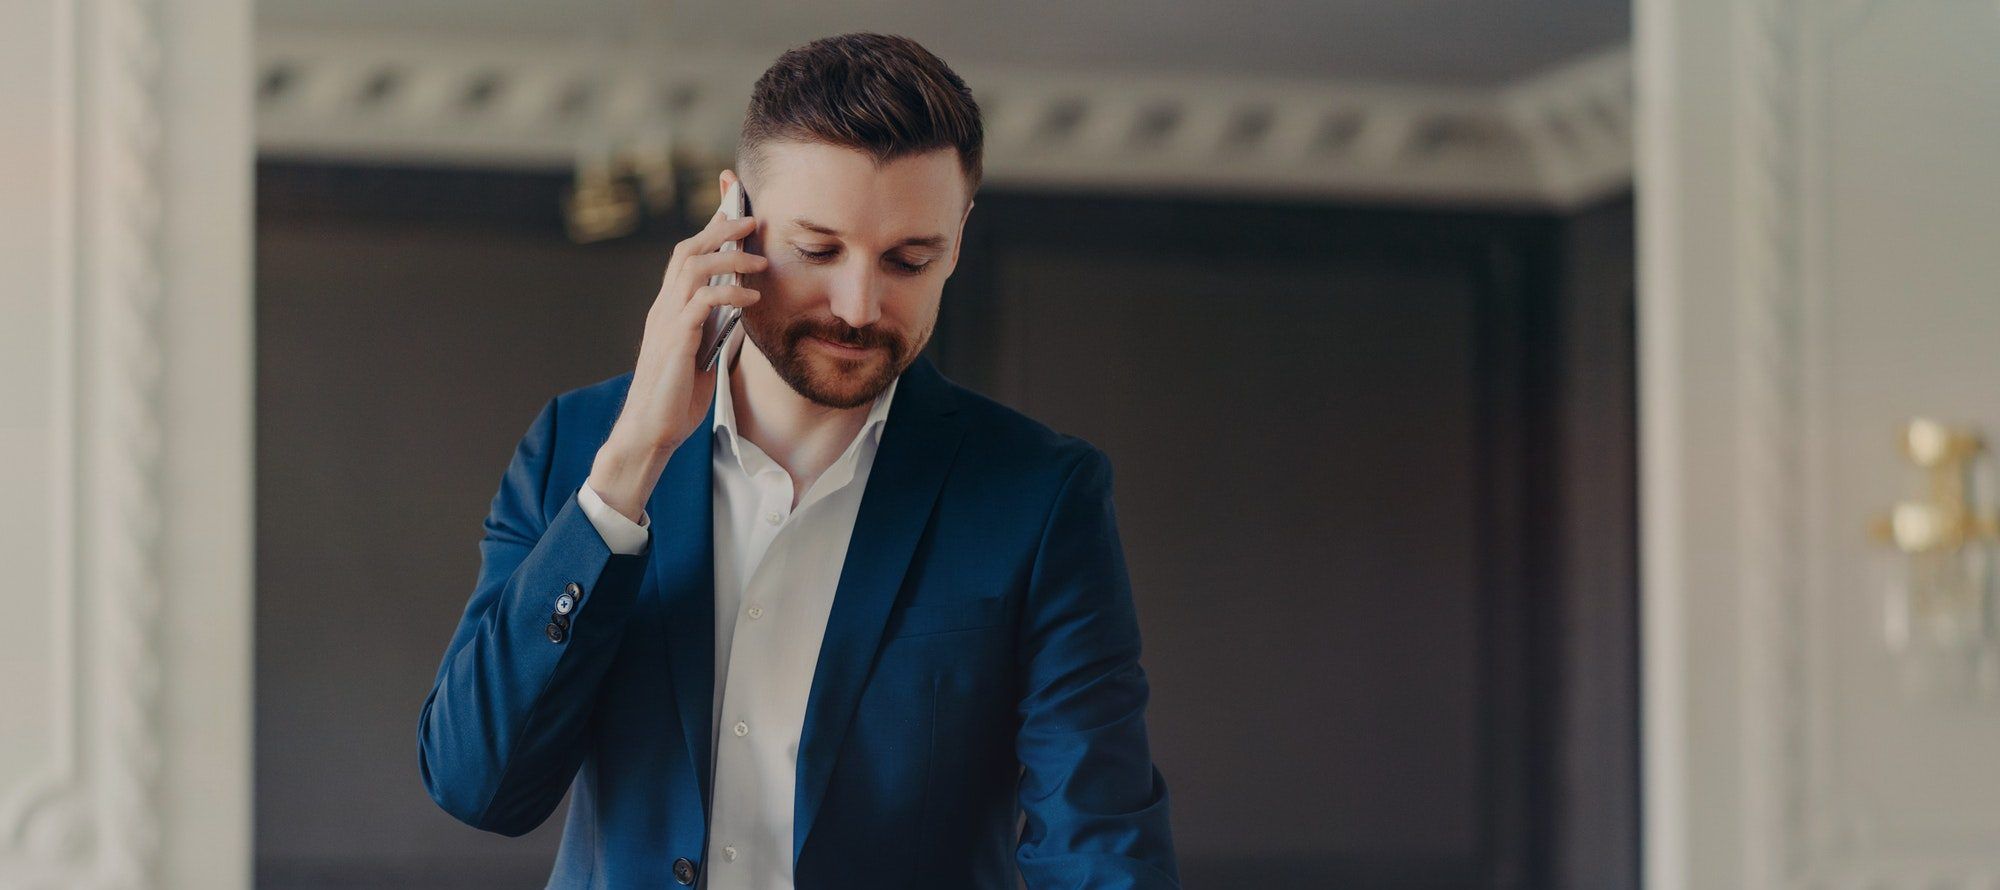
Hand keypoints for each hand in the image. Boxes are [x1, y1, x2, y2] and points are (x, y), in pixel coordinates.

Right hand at [588, 205, 767, 520]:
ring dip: (729, 257)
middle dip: (720, 229)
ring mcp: (665, 322)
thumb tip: (742, 312)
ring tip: (761, 260)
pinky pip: (702, 302)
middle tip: (753, 220)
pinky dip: (729, 293)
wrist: (651, 432)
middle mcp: (663, 308)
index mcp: (669, 309)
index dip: (709, 230)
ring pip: (692, 268)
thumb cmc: (677, 399)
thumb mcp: (703, 356)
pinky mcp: (674, 340)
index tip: (736, 210)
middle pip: (686, 250)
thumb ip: (716, 330)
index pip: (687, 256)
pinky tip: (751, 297)